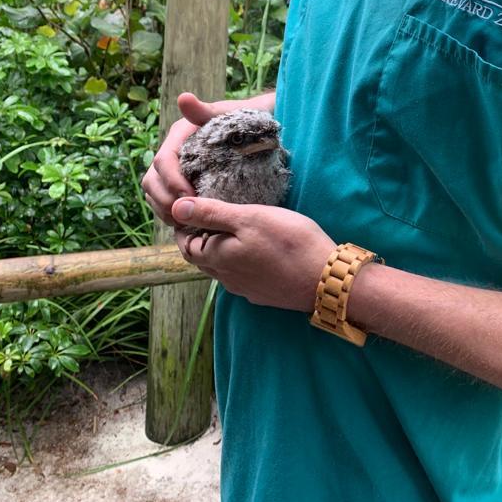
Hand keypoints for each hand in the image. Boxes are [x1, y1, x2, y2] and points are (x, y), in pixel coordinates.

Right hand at [142, 90, 275, 225]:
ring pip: (155, 194)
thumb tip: (183, 98)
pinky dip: (174, 215)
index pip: (163, 161)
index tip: (190, 196)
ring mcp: (175, 170)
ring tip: (187, 224)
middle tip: (186, 217)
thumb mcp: (228, 114)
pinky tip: (191, 224)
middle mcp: (173, 153)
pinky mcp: (183, 184)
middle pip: (152, 181)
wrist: (259, 129)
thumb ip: (205, 110)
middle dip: (165, 201)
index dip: (171, 181)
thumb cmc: (245, 119)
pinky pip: (168, 203)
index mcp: (179, 136)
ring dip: (166, 211)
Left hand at [172, 198, 335, 312]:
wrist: (326, 278)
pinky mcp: (265, 294)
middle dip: (200, 238)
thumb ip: (211, 213)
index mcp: (218, 259)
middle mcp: (227, 279)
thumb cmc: (287, 242)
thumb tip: (176, 208)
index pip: (186, 247)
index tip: (189, 210)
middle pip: (203, 259)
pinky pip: (242, 276)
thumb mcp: (249, 217)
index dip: (184, 229)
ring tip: (231, 227)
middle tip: (207, 214)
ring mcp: (247, 289)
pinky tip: (255, 248)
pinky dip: (240, 261)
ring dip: (220, 250)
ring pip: (223, 269)